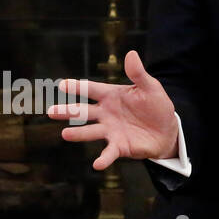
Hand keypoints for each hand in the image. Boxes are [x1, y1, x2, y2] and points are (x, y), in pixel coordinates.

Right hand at [47, 50, 178, 170]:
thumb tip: (131, 54)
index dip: (77, 87)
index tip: (62, 84)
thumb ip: (138, 74)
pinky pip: (109, 153)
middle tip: (51, 111)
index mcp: (111, 96)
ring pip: (90, 132)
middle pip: (83, 111)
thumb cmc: (156, 106)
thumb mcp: (150, 88)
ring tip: (65, 134)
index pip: (90, 89)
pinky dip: (103, 159)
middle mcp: (106, 113)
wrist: (167, 130)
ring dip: (78, 134)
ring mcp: (110, 130)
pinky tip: (97, 164)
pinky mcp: (119, 146)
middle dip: (68, 111)